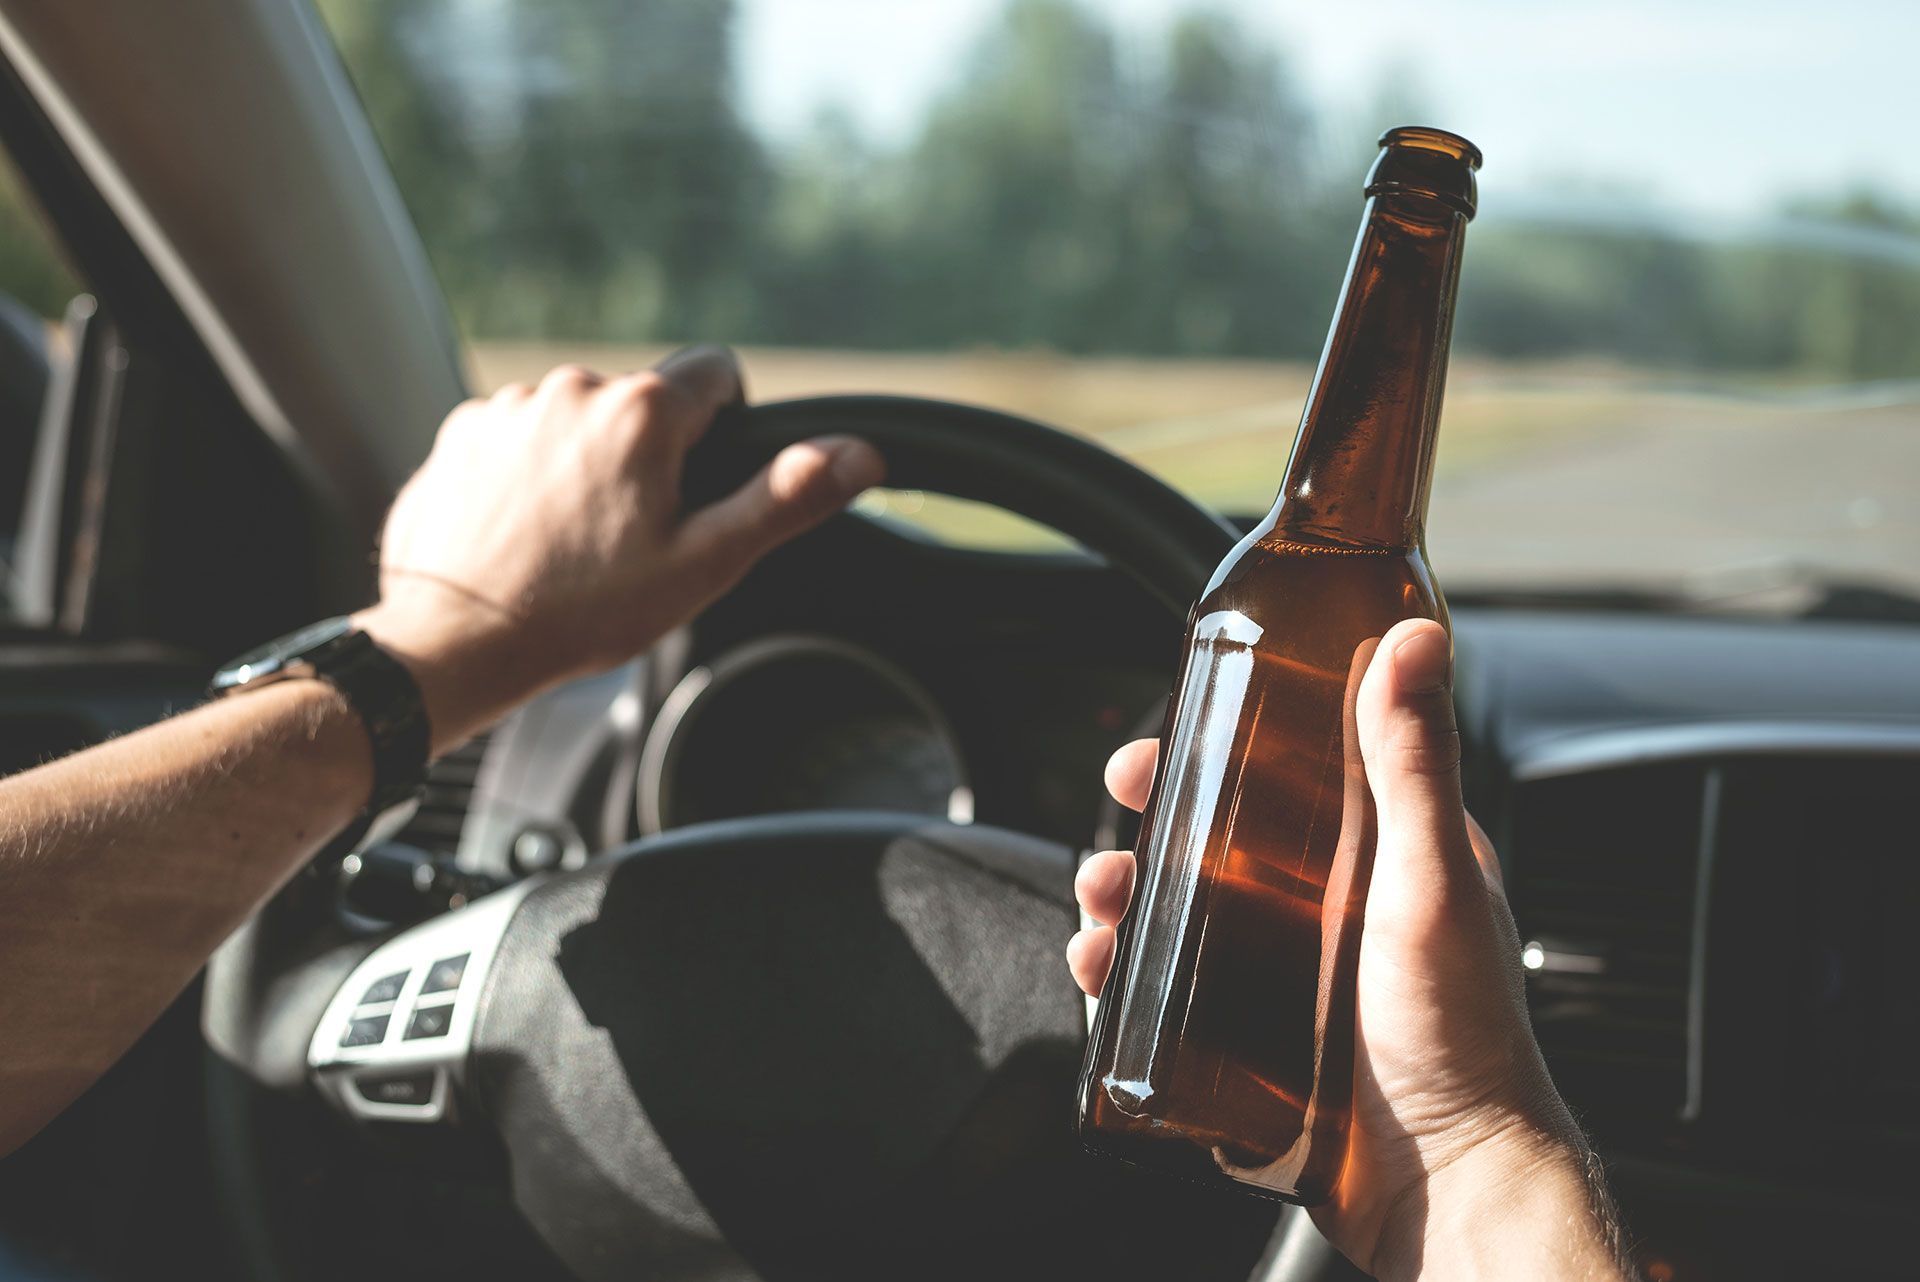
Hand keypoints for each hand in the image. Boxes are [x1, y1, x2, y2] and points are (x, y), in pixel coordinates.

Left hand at [354, 348, 882, 753]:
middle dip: (650, 456)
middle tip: (636, 535)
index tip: (702, 484)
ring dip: (586, 464)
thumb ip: (785, 499)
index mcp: (642, 410)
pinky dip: (528, 478)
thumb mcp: (704, 563)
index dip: (725, 427)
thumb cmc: (580, 611)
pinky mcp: (459, 435)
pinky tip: (525, 536)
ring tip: (574, 543)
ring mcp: (507, 407)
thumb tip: (859, 455)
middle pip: (643, 404)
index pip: (716, 373)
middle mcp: (572, 388)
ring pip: (578, 422)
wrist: (453, 642)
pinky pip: (517, 441)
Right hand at [1068, 619, 1630, 1279]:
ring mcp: (1283, 975)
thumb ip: (1415, 763)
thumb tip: (1413, 636)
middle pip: (1210, 843)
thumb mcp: (1433, 881)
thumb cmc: (1461, 1035)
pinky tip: (1103, 982)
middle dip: (1143, 837)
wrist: (1443, 1183)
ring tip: (1097, 921)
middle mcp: (1326, 906)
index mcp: (1376, 853)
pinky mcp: (1250, 1038)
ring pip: (1177, 917)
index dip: (1209, 750)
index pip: (1282, 771)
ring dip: (1122, 906)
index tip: (1158, 747)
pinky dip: (1125, 980)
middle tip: (1107, 850)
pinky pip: (1170, 994)